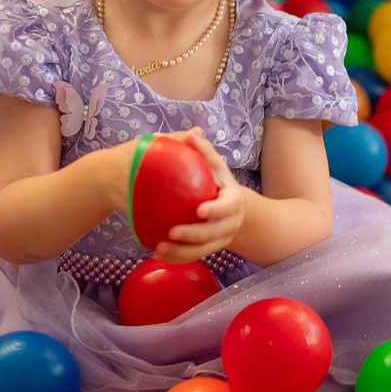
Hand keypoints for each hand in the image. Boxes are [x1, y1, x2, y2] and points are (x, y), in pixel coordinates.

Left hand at [153, 127, 245, 263]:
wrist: (231, 207)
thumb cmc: (216, 181)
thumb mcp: (214, 165)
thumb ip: (203, 151)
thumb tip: (192, 134)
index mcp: (234, 200)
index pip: (228, 206)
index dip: (216, 210)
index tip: (199, 211)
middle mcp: (231, 222)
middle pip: (215, 233)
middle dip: (194, 235)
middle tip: (172, 232)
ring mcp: (222, 239)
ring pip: (204, 250)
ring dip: (182, 251)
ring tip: (160, 247)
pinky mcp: (210, 249)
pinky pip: (193, 256)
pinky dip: (176, 257)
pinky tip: (157, 254)